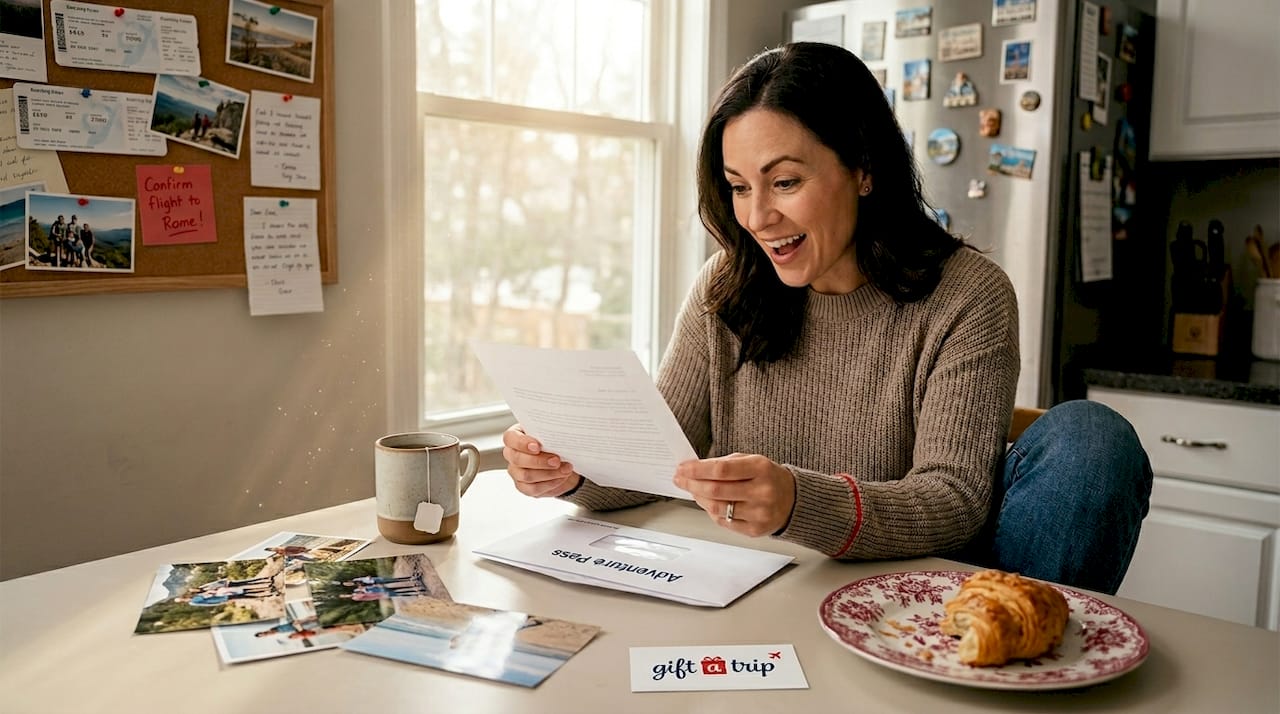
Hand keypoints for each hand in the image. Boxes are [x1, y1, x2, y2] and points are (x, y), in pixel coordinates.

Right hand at [501, 423, 580, 497]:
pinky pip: (533, 488)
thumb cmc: (553, 443)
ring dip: (549, 473)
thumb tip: (556, 438)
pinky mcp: (523, 486)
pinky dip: (550, 483)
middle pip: (517, 459)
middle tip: (557, 460)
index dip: (522, 443)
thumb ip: (549, 435)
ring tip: (565, 469)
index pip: (510, 438)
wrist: (562, 461)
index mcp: (515, 437)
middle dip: (539, 461)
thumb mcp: (551, 435)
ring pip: (526, 475)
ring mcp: (515, 472)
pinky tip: (561, 478)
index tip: (537, 447)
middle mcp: (512, 454)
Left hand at [672, 453, 795, 535]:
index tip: (682, 468)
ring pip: (717, 508)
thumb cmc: (768, 477)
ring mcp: (759, 513)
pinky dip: (711, 512)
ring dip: (699, 499)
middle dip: (692, 484)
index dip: (697, 470)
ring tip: (693, 490)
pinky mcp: (755, 530)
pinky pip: (724, 522)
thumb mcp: (751, 461)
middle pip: (716, 490)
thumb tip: (694, 469)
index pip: (721, 470)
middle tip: (680, 479)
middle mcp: (762, 492)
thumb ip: (724, 464)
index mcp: (761, 469)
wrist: (794, 500)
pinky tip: (708, 503)